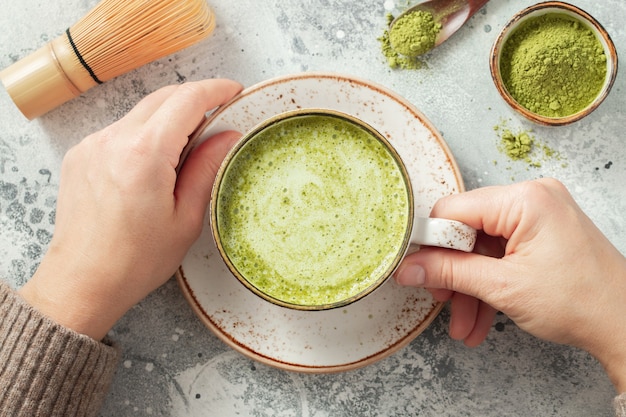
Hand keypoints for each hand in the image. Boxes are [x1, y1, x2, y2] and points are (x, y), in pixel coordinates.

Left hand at [19, 79, 242, 340]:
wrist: (82, 282)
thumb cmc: (134, 261)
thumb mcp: (185, 219)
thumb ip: (207, 168)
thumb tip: (228, 136)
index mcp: (144, 154)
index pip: (186, 100)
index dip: (215, 90)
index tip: (234, 91)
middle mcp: (113, 140)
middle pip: (163, 97)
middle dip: (194, 98)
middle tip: (219, 115)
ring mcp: (92, 144)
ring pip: (141, 112)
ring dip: (169, 117)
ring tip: (188, 145)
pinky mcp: (81, 154)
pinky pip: (120, 128)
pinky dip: (144, 132)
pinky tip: (155, 159)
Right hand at [395, 178, 625, 391]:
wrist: (625, 325)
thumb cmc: (581, 302)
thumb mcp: (503, 287)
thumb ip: (450, 272)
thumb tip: (409, 268)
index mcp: (525, 199)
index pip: (454, 210)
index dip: (431, 242)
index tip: (415, 269)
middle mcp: (531, 198)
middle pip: (467, 230)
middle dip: (453, 272)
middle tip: (442, 300)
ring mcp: (538, 216)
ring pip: (482, 248)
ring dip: (470, 287)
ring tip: (464, 324)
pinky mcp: (541, 233)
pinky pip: (501, 254)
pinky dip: (489, 284)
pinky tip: (481, 318)